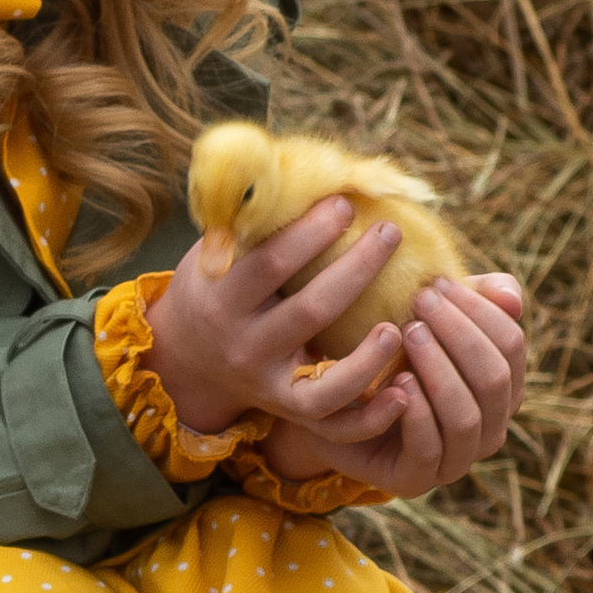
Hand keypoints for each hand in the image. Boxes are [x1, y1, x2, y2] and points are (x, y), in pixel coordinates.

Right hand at [144, 197, 410, 437]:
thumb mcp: (218, 251)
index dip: (310, 232)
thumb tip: (307, 165)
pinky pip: (334, 426)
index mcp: (223, 296)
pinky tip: (406, 390)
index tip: (345, 202)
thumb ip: (253, 222)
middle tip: (390, 232)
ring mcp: (268, 385)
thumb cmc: (219, 287)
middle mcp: (244, 344)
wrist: (187, 358)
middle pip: (307, 311)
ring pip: (324, 385)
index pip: (270, 263)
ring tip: (400, 325)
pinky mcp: (290, 413)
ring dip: (367, 358)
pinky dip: (372, 416)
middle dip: (355, 270)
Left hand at [259, 273, 528, 499]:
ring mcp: (456, 460)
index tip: (439, 281)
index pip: (511, 346)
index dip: (480, 310)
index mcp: (500, 388)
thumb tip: (511, 297)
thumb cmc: (382, 353)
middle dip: (459, 335)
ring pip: (466, 416)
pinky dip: (417, 412)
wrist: (326, 400)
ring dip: (439, 370)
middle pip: (494, 379)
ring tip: (408, 334)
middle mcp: (488, 428)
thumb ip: (470, 300)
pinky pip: (430, 448)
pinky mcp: (415, 480)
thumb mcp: (426, 319)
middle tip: (419, 303)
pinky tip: (398, 381)